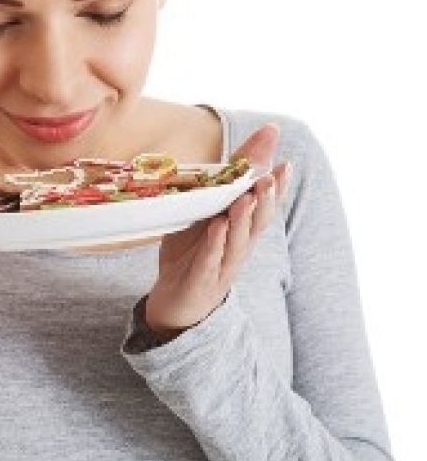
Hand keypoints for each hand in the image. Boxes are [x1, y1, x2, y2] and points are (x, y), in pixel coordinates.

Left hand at [144, 123, 290, 338]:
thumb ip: (222, 185)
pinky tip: (218, 227)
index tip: (286, 164)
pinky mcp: (203, 280)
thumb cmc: (194, 254)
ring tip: (247, 197)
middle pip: (259, 222)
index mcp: (242, 230)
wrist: (174, 302)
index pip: (265, 206)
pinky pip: (211, 260)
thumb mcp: (207, 216)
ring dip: (244, 219)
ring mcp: (224, 265)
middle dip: (267, 200)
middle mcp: (239, 247)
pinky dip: (216, 244)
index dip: (278, 187)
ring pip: (238, 241)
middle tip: (269, 177)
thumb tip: (233, 157)